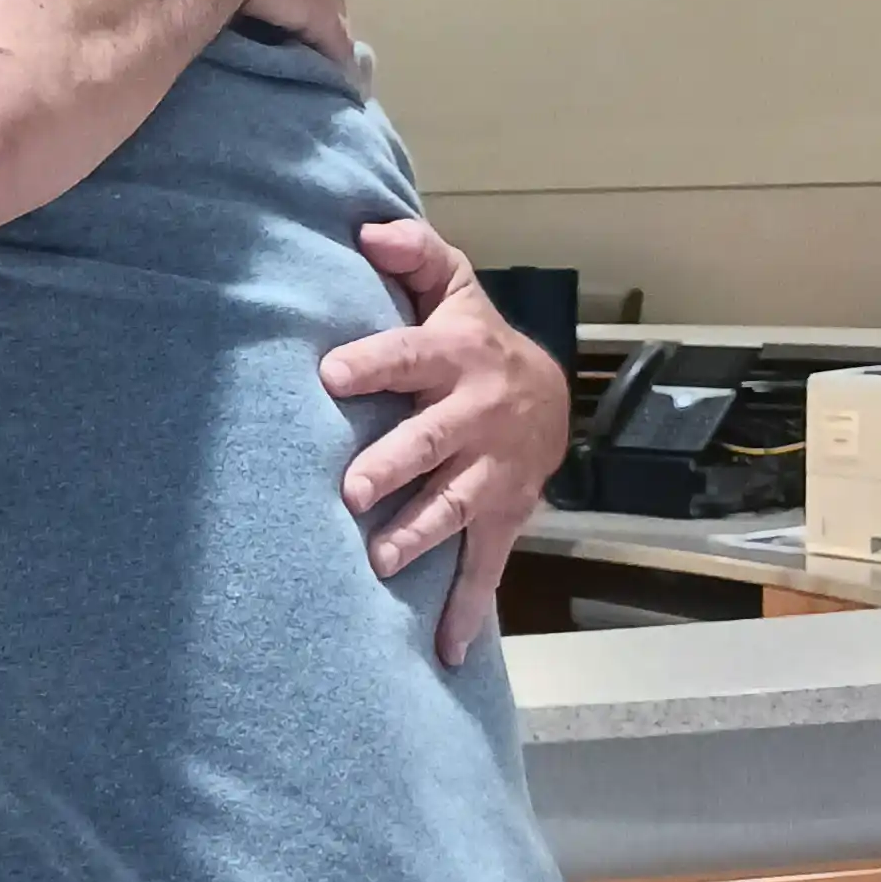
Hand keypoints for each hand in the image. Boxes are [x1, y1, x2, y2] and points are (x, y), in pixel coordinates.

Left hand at [319, 218, 568, 665]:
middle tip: (353, 488)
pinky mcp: (500, 517)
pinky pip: (484, 567)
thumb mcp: (453, 288)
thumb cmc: (474, 340)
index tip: (331, 375)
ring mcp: (490, 473)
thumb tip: (366, 230)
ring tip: (378, 561)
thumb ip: (414, 254)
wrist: (549, 400)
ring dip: (418, 534)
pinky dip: (464, 610)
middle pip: (430, 441)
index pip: (410, 356)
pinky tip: (441, 651)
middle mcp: (476, 417)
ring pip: (453, 505)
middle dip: (393, 464)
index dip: (374, 363)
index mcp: (457, 358)